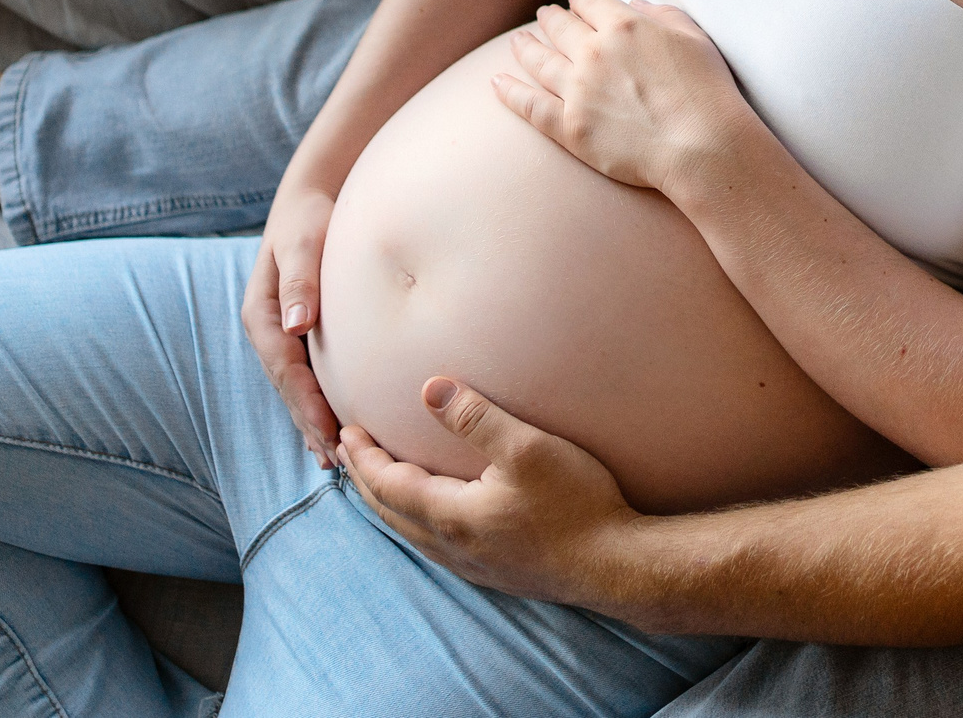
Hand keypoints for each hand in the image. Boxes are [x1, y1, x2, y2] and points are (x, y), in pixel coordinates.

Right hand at [242, 180, 342, 464]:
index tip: (329, 433)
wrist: (310, 199)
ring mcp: (282, 336)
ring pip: (297, 388)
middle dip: (310, 424)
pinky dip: (319, 404)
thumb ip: (299, 280)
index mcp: (261, 315)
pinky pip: (308, 376)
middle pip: (289, 388)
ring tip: (336, 460)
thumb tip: (297, 324)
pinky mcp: (301, 335)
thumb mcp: (302, 243)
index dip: (306, 404)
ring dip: (312, 422)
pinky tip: (335, 430)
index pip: (285, 370)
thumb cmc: (308, 219)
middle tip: (338, 462)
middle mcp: (268, 331)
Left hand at [341, 377, 641, 613]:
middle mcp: (453, 547)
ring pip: (411, 534)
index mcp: (450, 516)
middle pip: (390, 513)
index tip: (346, 431)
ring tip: (379, 482)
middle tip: (347, 452)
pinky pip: (435, 546)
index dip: (363, 458)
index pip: (388, 485)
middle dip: (365, 480)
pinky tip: (431, 517)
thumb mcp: (527, 448)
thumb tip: (429, 388)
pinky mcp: (495, 573)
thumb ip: (477, 417)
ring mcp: (473, 566)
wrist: (617, 566)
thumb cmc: (576, 504)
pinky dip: (414, 523)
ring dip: (387, 504)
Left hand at [492, 0, 760, 197]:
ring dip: (525, 48)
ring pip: (539, 61)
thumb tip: (635, 4)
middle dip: (550, 18)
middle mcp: (593, 52)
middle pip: (560, 27)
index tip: (576, 3)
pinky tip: (495, 84)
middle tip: (543, 15)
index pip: (590, 2)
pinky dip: (510, 93)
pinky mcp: (569, 127)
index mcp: (624, 25)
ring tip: (516, 42)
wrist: (702, 146)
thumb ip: (662, 13)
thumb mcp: (693, 37)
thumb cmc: (708, 91)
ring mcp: (577, 90)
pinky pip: (530, 106)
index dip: (580, 0)